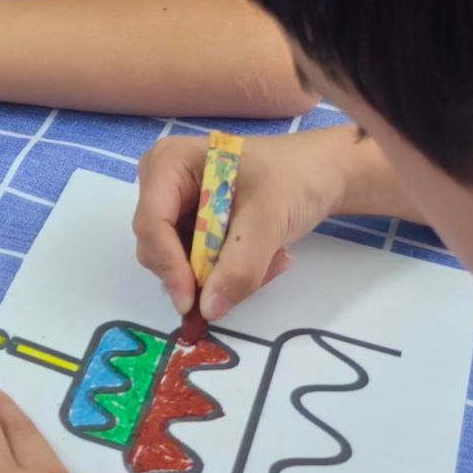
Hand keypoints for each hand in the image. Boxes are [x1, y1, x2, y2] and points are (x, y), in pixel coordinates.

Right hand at [133, 128, 357, 321]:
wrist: (320, 172)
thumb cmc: (293, 177)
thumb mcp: (268, 219)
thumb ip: (238, 266)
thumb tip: (208, 309)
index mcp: (169, 162)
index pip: (152, 223)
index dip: (169, 265)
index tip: (193, 303)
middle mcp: (162, 182)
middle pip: (159, 244)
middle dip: (202, 270)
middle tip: (253, 276)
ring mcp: (175, 203)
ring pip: (178, 260)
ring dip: (221, 273)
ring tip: (268, 261)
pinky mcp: (191, 222)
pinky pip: (194, 261)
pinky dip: (227, 270)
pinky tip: (262, 258)